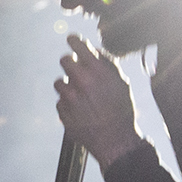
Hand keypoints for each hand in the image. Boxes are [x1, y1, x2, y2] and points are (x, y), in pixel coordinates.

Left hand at [53, 37, 143, 164]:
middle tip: (78, 71)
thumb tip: (93, 50)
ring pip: (59, 82)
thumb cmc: (122, 110)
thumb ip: (106, 64)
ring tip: (81, 96)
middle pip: (64, 60)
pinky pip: (60, 102)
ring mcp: (70, 98)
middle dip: (71, 64)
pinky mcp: (63, 113)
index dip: (74, 40)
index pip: (77, 44)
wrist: (116, 140)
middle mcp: (82, 81)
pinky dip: (67, 105)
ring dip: (68, 86)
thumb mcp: (121, 82)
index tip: (72, 40)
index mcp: (98, 71)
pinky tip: (81, 111)